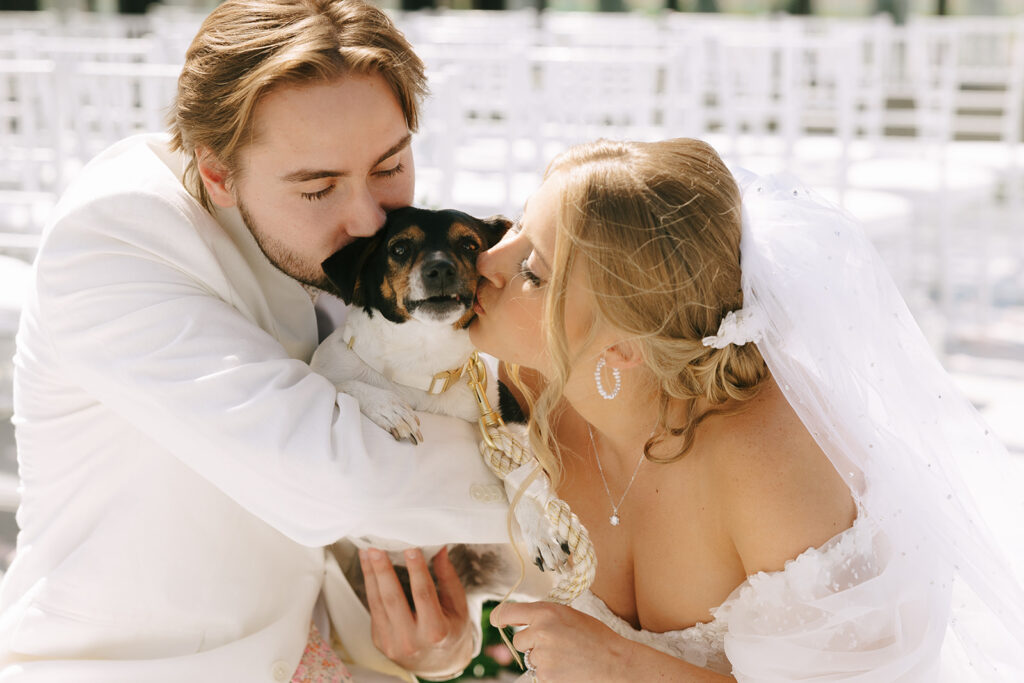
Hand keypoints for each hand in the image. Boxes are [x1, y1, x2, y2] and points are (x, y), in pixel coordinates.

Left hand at [360, 546, 473, 678]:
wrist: (438, 665)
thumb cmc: (451, 631)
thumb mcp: (458, 607)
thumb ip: (448, 578)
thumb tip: (440, 549)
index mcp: (436, 632)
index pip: (423, 594)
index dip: (416, 569)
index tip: (410, 547)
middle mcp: (411, 640)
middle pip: (393, 598)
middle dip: (382, 570)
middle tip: (375, 548)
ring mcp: (392, 643)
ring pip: (377, 602)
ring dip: (370, 575)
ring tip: (366, 552)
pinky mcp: (379, 641)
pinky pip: (373, 609)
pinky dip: (370, 587)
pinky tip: (369, 569)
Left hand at [491, 601, 636, 682]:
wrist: (615, 663)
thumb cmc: (595, 637)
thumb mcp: (569, 615)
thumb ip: (544, 616)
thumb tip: (520, 619)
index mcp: (546, 612)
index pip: (508, 612)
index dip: (500, 617)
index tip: (498, 621)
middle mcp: (540, 631)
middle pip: (518, 639)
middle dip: (531, 643)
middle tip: (555, 645)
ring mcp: (542, 655)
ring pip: (529, 657)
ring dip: (541, 658)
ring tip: (566, 657)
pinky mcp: (545, 675)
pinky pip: (538, 673)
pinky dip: (549, 672)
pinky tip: (566, 668)